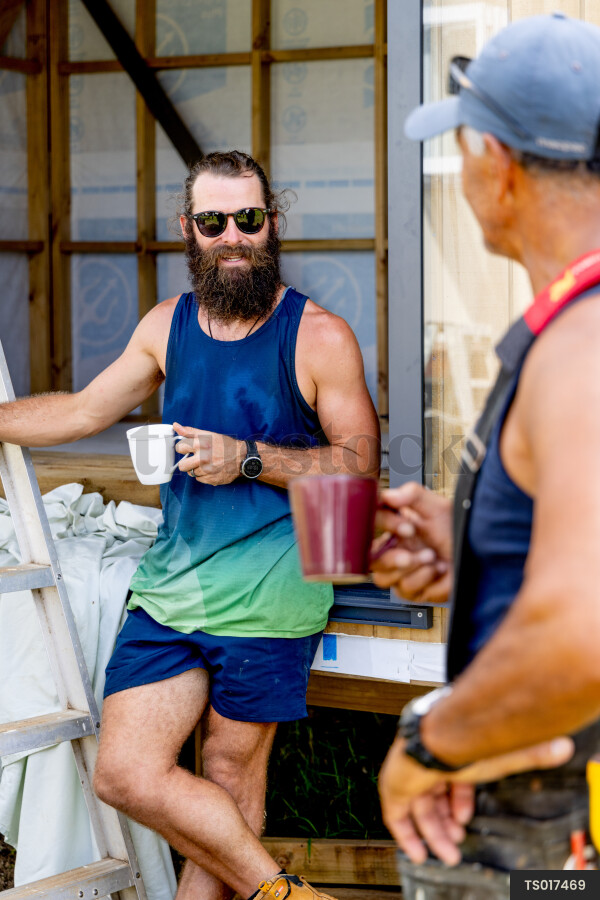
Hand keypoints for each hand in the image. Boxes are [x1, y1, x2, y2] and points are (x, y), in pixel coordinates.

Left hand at [173, 423, 243, 485]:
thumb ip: (190, 432)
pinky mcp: (211, 479)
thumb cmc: (225, 445)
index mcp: (202, 444)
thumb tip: (175, 426)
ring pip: (191, 473)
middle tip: (194, 459)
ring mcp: (207, 470)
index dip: (183, 448)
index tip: (188, 448)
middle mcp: (203, 458)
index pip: (180, 448)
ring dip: (196, 469)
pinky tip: (211, 469)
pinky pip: (199, 479)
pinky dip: (203, 475)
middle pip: (182, 466)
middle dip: (186, 463)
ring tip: (206, 463)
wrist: (242, 458)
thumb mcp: (209, 435)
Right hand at [371, 483, 452, 601]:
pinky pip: (406, 590)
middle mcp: (392, 552)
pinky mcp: (411, 591)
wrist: (476, 554)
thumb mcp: (437, 508)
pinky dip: (424, 579)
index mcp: (392, 530)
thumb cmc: (455, 530)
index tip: (406, 527)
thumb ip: (413, 496)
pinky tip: (438, 570)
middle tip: (411, 554)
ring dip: (411, 569)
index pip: (369, 527)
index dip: (384, 528)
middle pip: (370, 561)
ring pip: (383, 579)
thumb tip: (389, 495)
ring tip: (432, 558)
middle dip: (391, 559)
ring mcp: (399, 573)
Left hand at [378, 735, 574, 865]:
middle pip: (433, 795)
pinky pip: (395, 818)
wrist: (435, 739)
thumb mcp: (500, 757)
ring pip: (417, 808)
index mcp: (445, 748)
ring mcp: (404, 772)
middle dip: (447, 821)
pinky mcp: (391, 787)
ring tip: (448, 852)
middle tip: (457, 840)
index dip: (460, 800)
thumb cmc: (465, 742)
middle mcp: (423, 759)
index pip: (451, 776)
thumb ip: (530, 755)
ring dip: (434, 833)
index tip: (466, 818)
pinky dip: (407, 837)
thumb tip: (561, 748)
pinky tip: (419, 853)